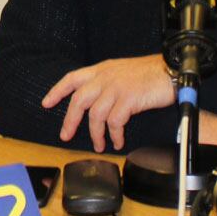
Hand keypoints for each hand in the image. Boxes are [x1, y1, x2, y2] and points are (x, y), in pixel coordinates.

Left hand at [41, 55, 172, 151]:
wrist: (170, 71)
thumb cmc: (149, 73)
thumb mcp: (121, 72)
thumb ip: (107, 82)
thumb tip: (96, 101)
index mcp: (101, 70)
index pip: (72, 78)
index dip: (57, 91)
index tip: (46, 103)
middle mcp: (105, 77)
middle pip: (78, 100)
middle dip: (70, 121)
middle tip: (65, 136)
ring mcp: (115, 87)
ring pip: (95, 115)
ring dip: (95, 134)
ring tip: (99, 145)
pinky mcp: (127, 99)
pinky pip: (114, 122)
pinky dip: (114, 135)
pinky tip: (117, 141)